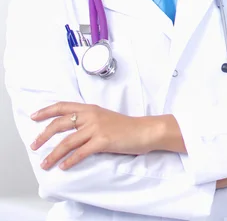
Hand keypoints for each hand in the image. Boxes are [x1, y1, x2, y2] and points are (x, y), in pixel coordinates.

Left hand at [30, 103, 156, 170]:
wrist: (145, 131)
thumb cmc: (126, 127)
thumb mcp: (105, 117)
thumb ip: (89, 120)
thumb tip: (71, 131)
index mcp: (91, 109)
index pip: (64, 107)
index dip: (47, 111)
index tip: (34, 117)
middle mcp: (91, 116)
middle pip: (60, 124)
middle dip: (44, 136)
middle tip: (34, 146)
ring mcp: (97, 128)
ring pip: (67, 142)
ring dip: (53, 155)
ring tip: (45, 164)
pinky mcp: (103, 141)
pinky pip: (81, 152)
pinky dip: (70, 160)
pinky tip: (64, 166)